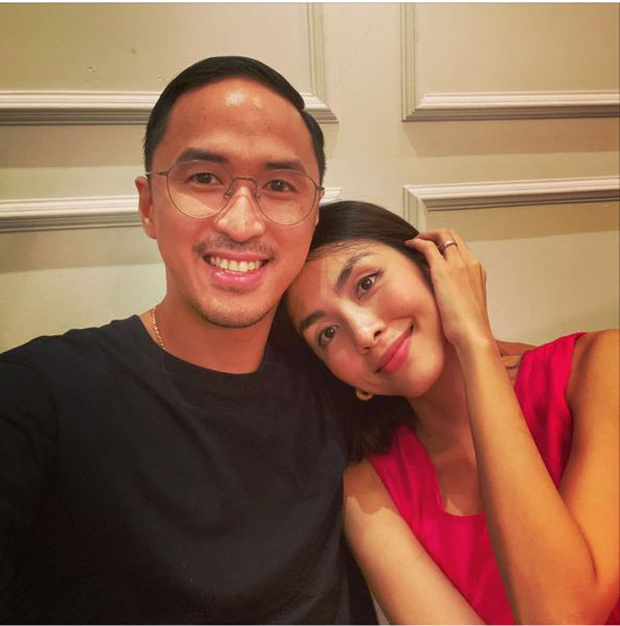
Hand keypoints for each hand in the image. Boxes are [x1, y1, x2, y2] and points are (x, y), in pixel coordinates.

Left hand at [406, 229, 493, 350]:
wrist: (473, 334)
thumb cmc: (469, 325)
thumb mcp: (467, 303)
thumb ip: (459, 292)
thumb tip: (446, 293)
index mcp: (477, 271)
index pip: (461, 246)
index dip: (446, 243)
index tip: (434, 247)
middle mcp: (470, 263)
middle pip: (453, 235)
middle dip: (436, 233)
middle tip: (423, 239)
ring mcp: (458, 265)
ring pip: (443, 235)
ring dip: (426, 235)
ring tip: (415, 242)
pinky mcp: (443, 271)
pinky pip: (428, 246)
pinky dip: (418, 242)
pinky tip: (410, 245)